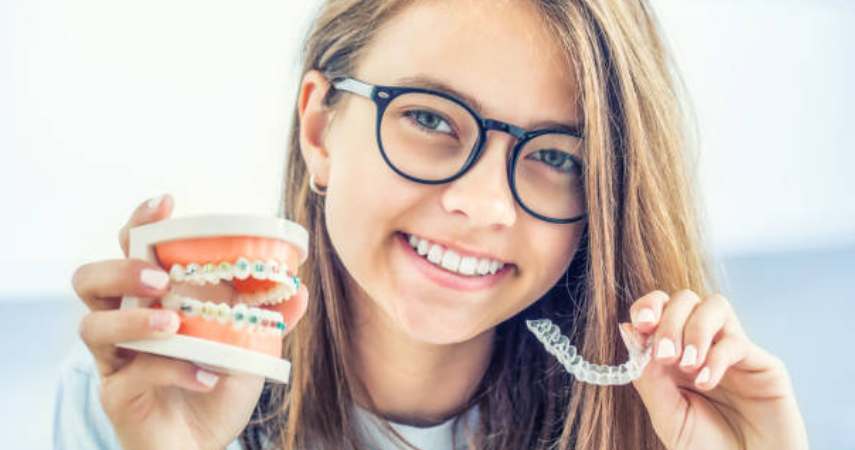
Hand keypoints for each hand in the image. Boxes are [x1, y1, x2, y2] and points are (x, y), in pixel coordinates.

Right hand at [71, 195, 279, 449]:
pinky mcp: (117, 395)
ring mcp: (115, 360)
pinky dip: (172, 370)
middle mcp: (124, 323)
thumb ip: (268, 316)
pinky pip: (131, 375)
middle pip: (89, 280)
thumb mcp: (248, 346)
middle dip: (121, 270)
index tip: (166, 204)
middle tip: (160, 279)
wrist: (204, 444)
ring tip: (175, 325)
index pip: (130, 249)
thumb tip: (299, 288)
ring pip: (92, 326)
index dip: (140, 223)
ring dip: (134, 320)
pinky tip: (207, 375)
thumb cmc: (217, 384)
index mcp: (152, 299)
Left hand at [627, 290, 807, 449]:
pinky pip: (737, 342)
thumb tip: (627, 330)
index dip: (648, 307)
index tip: (640, 325)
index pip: (660, 308)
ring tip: (686, 365)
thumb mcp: (667, 415)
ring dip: (694, 329)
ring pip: (715, 306)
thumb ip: (648, 376)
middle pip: (686, 299)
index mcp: (674, 353)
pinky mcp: (763, 364)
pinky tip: (706, 382)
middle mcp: (703, 345)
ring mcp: (733, 352)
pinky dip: (716, 357)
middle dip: (670, 320)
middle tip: (665, 355)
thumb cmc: (706, 448)